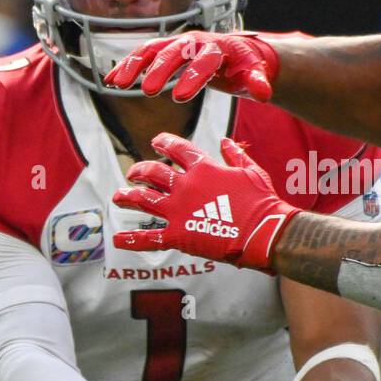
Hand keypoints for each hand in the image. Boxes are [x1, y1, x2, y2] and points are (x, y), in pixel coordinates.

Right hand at [103, 31, 278, 102]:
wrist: (236, 53)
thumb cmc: (245, 66)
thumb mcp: (254, 73)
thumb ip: (258, 82)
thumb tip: (264, 94)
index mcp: (218, 48)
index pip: (204, 61)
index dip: (193, 77)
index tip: (180, 98)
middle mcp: (195, 42)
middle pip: (175, 53)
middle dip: (161, 70)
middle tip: (148, 91)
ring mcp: (177, 44)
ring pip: (153, 50)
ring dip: (134, 66)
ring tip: (117, 84)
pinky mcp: (166, 50)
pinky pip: (143, 55)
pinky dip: (126, 65)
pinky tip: (110, 80)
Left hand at [112, 132, 299, 271]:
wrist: (263, 231)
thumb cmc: (261, 201)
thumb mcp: (251, 170)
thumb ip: (235, 154)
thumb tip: (225, 141)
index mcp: (203, 168)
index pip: (176, 148)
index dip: (164, 142)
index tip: (156, 141)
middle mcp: (185, 186)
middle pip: (153, 172)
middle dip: (139, 171)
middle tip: (133, 173)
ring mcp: (178, 210)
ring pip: (144, 199)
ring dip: (128, 196)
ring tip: (118, 196)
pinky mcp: (177, 235)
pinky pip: (149, 237)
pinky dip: (131, 240)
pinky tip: (117, 240)